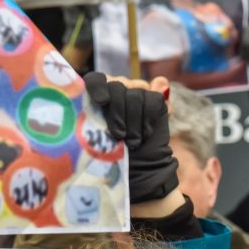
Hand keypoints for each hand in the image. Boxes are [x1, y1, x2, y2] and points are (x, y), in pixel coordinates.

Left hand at [85, 72, 178, 203]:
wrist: (137, 169)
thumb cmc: (109, 155)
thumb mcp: (95, 139)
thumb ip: (92, 118)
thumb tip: (103, 100)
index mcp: (97, 95)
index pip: (95, 80)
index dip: (97, 87)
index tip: (100, 102)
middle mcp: (117, 88)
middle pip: (116, 86)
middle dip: (117, 113)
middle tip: (118, 136)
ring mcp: (138, 92)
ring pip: (135, 94)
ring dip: (133, 121)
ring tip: (131, 142)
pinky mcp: (156, 99)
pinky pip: (153, 100)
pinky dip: (148, 119)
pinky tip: (144, 135)